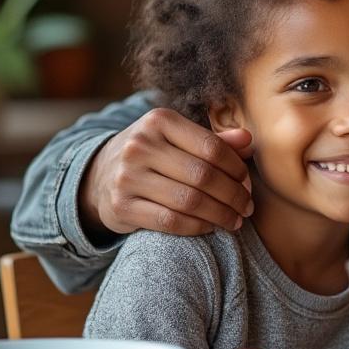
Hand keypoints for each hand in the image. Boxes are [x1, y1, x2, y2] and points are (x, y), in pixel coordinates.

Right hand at [80, 108, 254, 236]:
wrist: (100, 174)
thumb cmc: (152, 154)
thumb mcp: (177, 138)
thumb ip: (213, 140)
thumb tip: (248, 140)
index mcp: (159, 121)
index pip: (212, 147)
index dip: (236, 168)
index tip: (247, 183)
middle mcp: (139, 145)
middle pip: (203, 176)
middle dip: (233, 195)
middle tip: (247, 207)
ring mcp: (127, 177)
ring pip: (189, 201)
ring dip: (220, 215)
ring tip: (235, 220)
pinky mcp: (121, 206)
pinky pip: (170, 221)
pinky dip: (197, 227)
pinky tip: (211, 227)